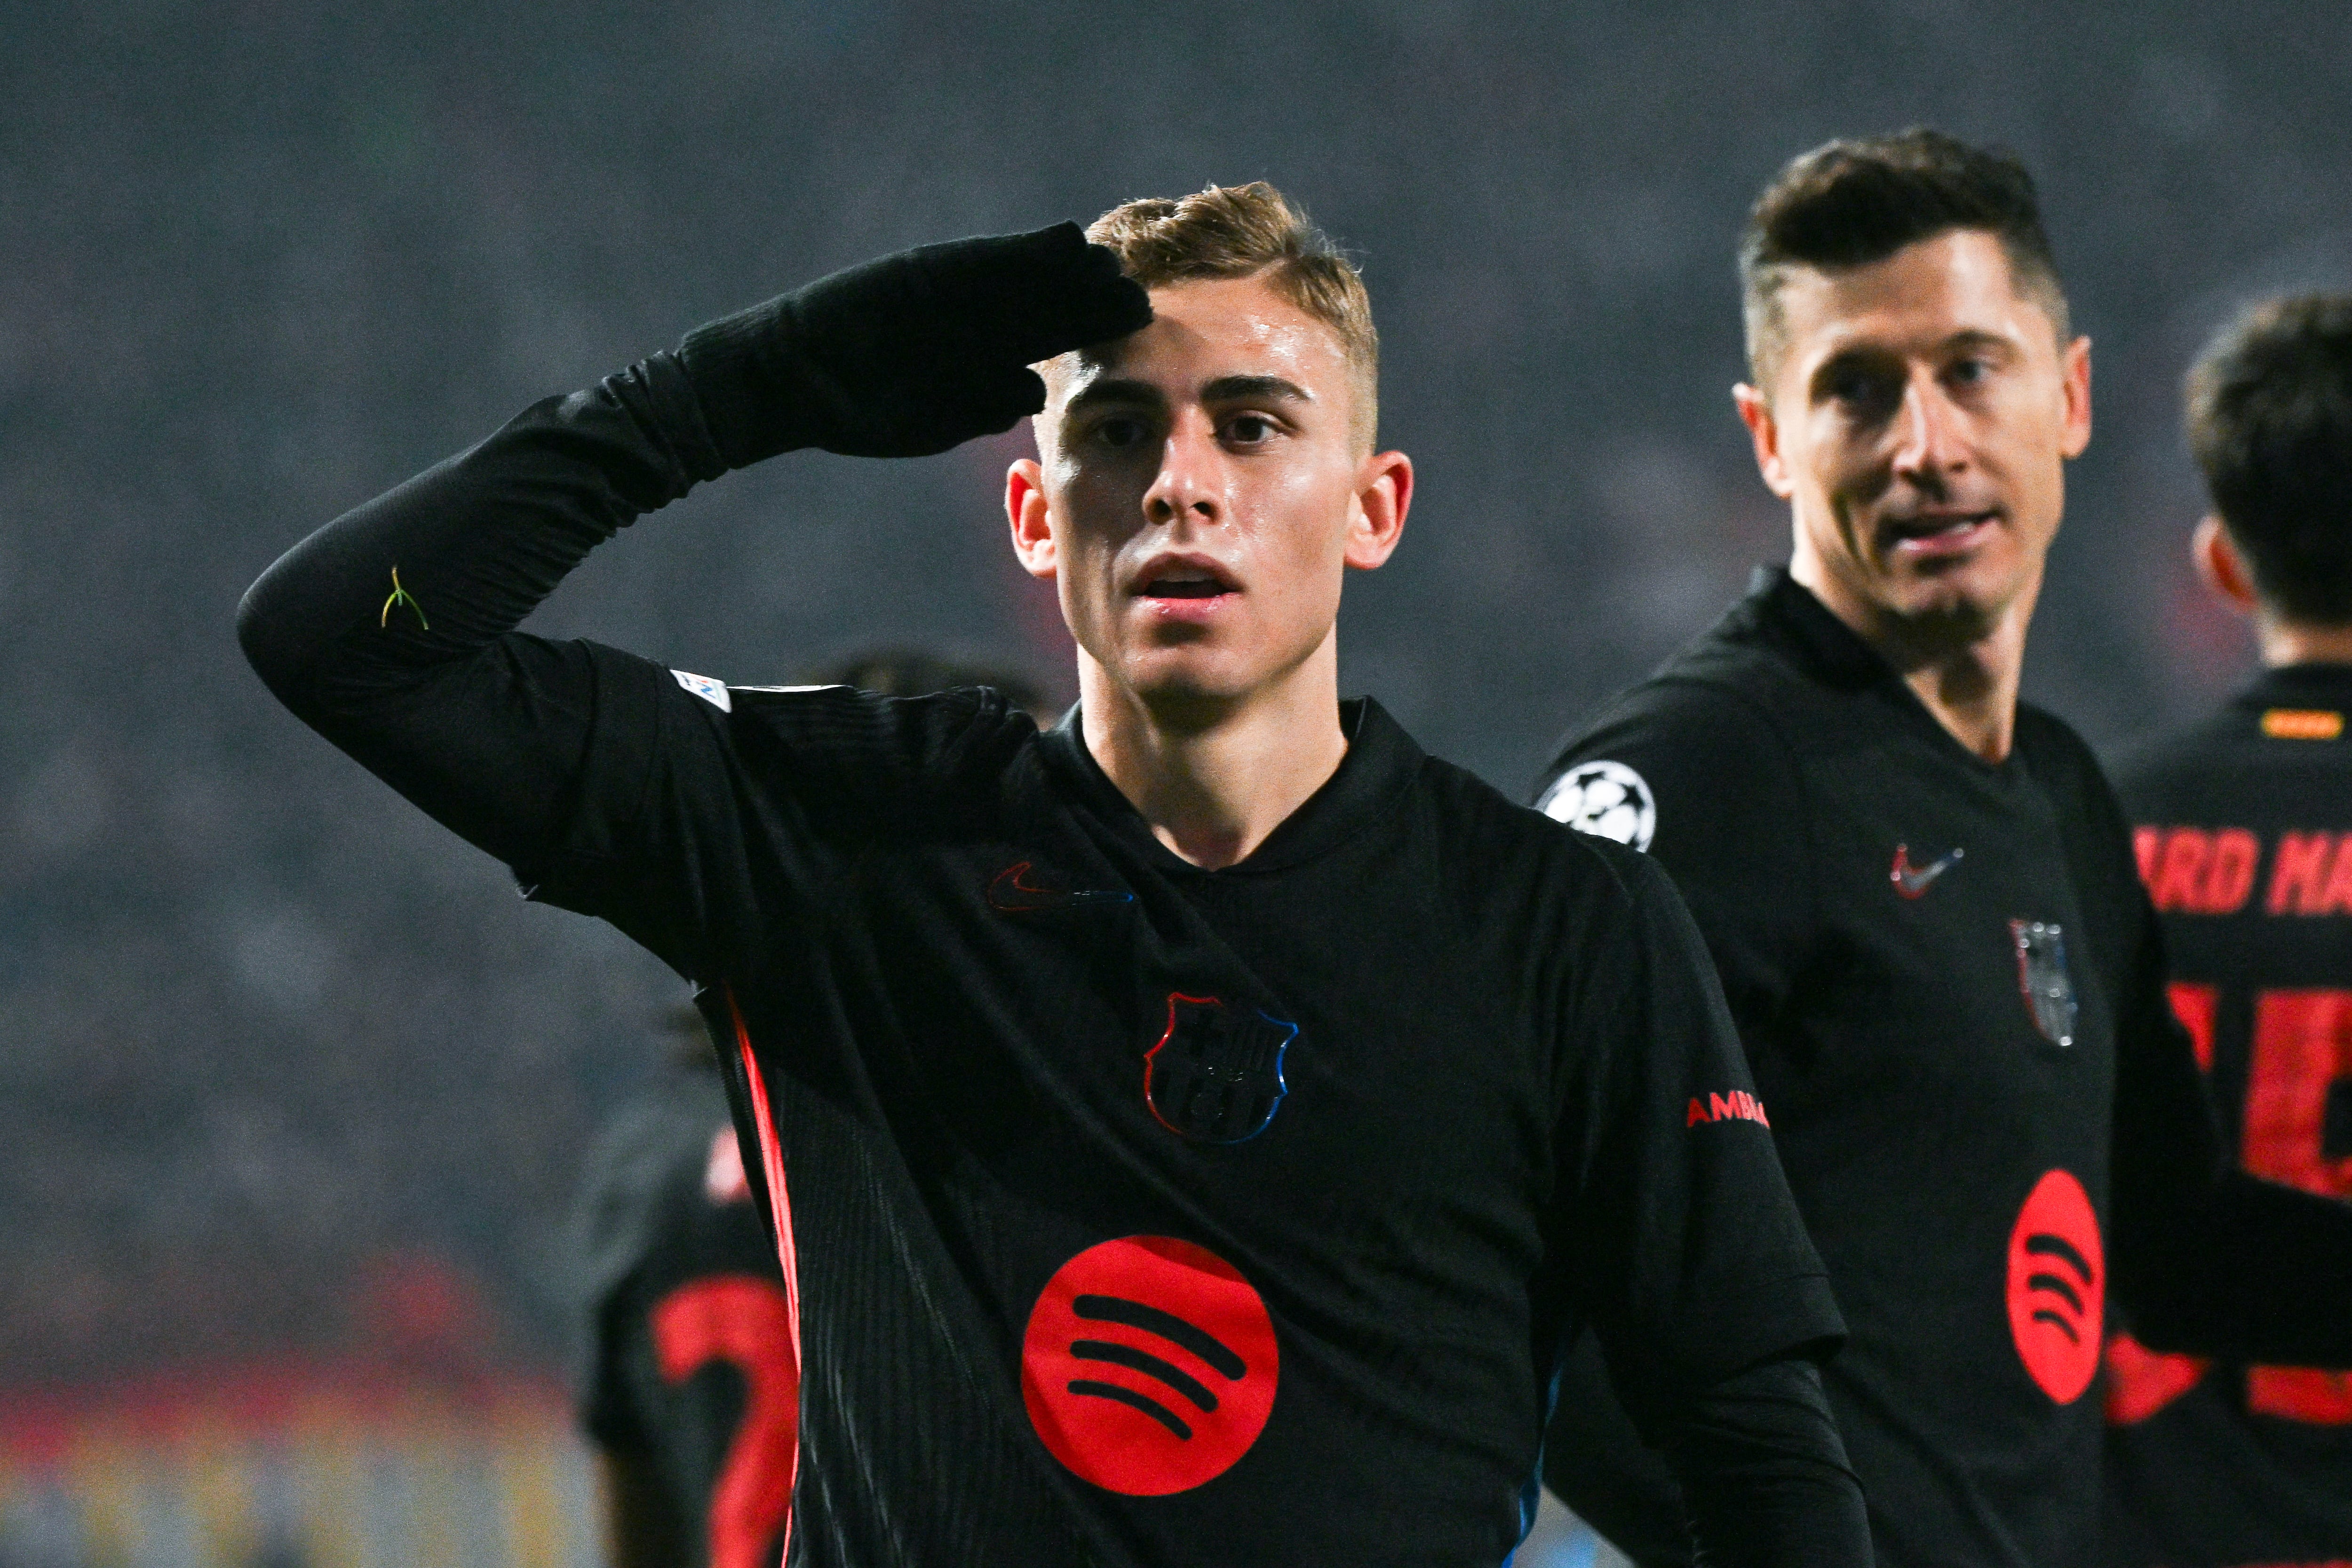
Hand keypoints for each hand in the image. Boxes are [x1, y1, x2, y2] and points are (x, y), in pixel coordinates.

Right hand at [682, 222, 1152, 463]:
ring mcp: (956, 295)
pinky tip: (1065, 242)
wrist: (795, 375)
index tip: (1138, 335)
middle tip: (1144, 301)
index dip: (1091, 337)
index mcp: (985, 363)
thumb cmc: (862, 408)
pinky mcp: (930, 268)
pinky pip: (987, 259)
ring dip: (1074, 273)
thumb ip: (979, 401)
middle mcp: (978, 325)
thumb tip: (1030, 390)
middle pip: (1051, 310)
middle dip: (1095, 304)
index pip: (1050, 344)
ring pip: (1029, 281)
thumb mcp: (929, 415)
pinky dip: (1027, 252)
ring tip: (1117, 264)